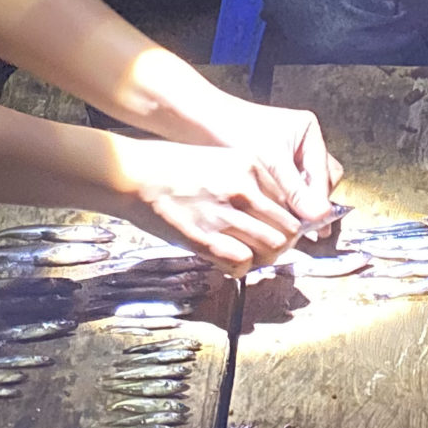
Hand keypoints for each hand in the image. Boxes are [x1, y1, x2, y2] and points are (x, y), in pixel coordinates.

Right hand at [116, 140, 304, 271]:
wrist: (135, 174)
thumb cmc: (174, 167)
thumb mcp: (223, 160)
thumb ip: (251, 182)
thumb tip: (275, 211)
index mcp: (251, 164)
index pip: (292, 201)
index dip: (291, 219)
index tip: (283, 226)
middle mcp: (244, 188)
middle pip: (289, 228)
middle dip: (284, 242)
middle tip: (269, 245)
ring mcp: (226, 214)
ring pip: (272, 248)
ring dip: (265, 257)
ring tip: (251, 253)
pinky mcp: (206, 238)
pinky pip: (243, 263)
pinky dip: (242, 267)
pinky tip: (230, 259)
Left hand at [220, 97, 343, 220]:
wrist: (206, 124)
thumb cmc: (237, 132)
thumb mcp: (270, 160)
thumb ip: (294, 188)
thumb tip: (321, 215)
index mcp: (308, 132)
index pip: (324, 172)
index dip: (320, 198)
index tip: (315, 222)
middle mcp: (304, 145)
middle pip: (321, 181)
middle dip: (314, 203)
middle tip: (306, 227)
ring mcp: (291, 159)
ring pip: (308, 189)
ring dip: (301, 207)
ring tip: (292, 227)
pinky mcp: (276, 172)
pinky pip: (291, 193)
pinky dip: (287, 206)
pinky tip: (278, 220)